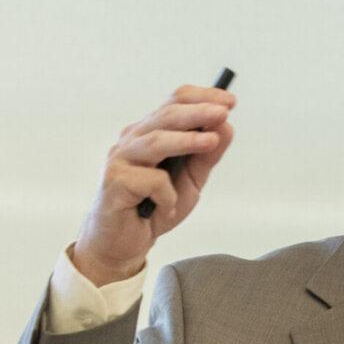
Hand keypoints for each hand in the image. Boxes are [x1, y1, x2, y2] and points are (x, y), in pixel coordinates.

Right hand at [69, 84, 236, 283]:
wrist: (123, 244)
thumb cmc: (154, 208)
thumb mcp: (190, 181)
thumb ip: (206, 156)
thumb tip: (226, 127)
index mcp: (150, 132)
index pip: (174, 103)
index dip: (202, 98)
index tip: (229, 102)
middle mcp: (132, 140)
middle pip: (166, 116)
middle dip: (197, 113)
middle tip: (223, 113)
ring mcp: (120, 159)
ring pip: (156, 141)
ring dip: (186, 141)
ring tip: (210, 142)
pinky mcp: (114, 182)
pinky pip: (150, 181)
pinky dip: (168, 196)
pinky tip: (169, 210)